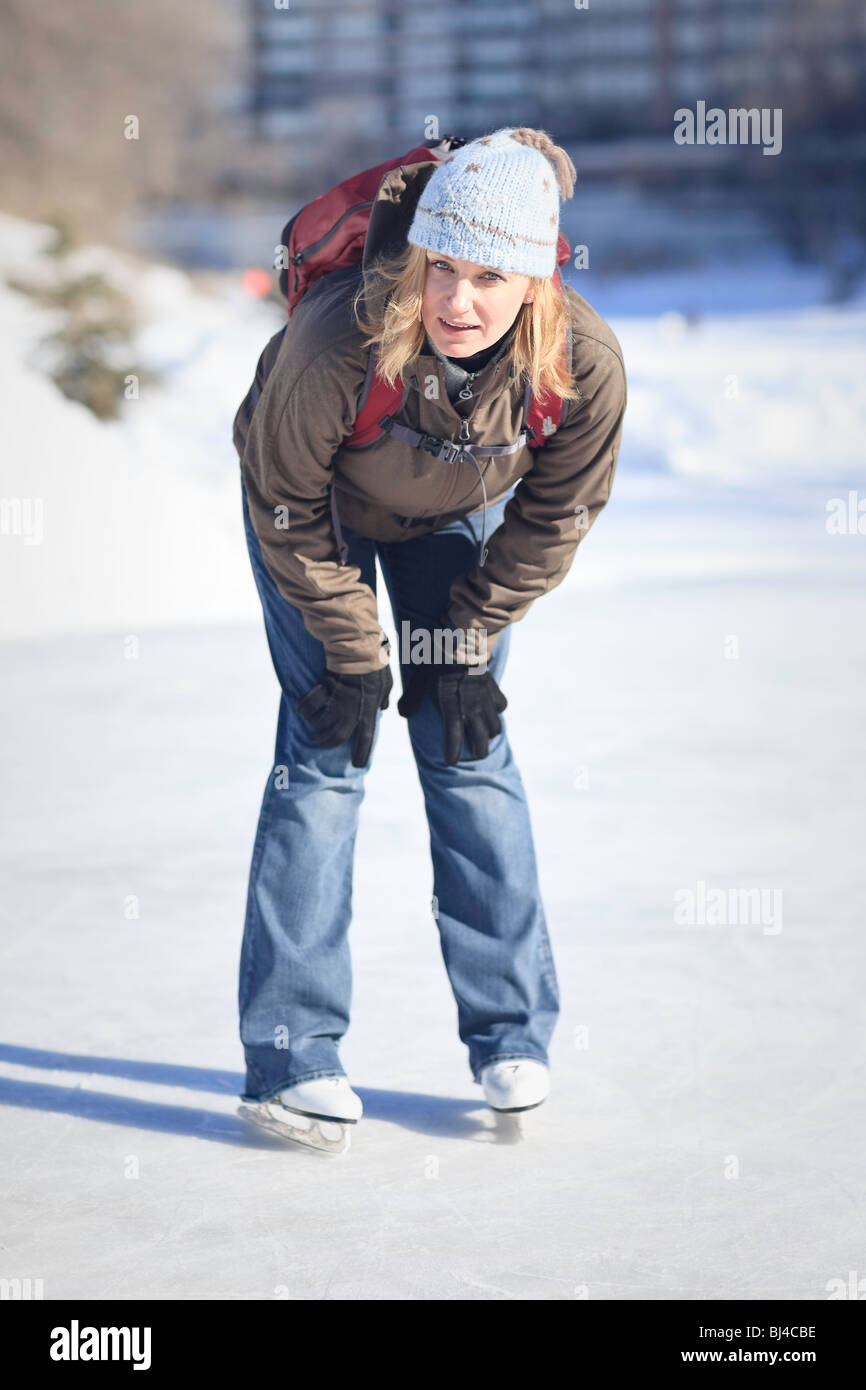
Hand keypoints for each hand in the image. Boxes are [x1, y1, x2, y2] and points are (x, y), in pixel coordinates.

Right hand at [296, 665, 392, 767]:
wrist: (359, 647)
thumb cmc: (375, 664)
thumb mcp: (386, 683)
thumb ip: (383, 697)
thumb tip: (382, 707)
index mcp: (368, 710)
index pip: (365, 738)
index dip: (361, 753)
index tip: (357, 765)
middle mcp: (351, 710)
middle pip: (336, 737)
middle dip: (326, 743)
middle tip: (319, 743)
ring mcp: (336, 701)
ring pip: (320, 723)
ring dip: (315, 728)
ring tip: (312, 730)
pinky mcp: (323, 689)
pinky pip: (309, 705)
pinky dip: (304, 709)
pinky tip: (302, 711)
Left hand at [397, 644, 506, 764]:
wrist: (460, 636)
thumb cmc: (436, 657)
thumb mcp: (419, 678)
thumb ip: (412, 698)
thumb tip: (402, 714)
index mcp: (452, 705)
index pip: (454, 735)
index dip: (453, 751)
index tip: (451, 762)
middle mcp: (472, 705)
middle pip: (482, 738)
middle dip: (479, 749)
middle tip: (475, 753)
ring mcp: (485, 697)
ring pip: (495, 725)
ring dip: (489, 732)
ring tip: (483, 734)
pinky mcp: (493, 686)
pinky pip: (501, 706)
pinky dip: (496, 711)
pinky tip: (490, 709)